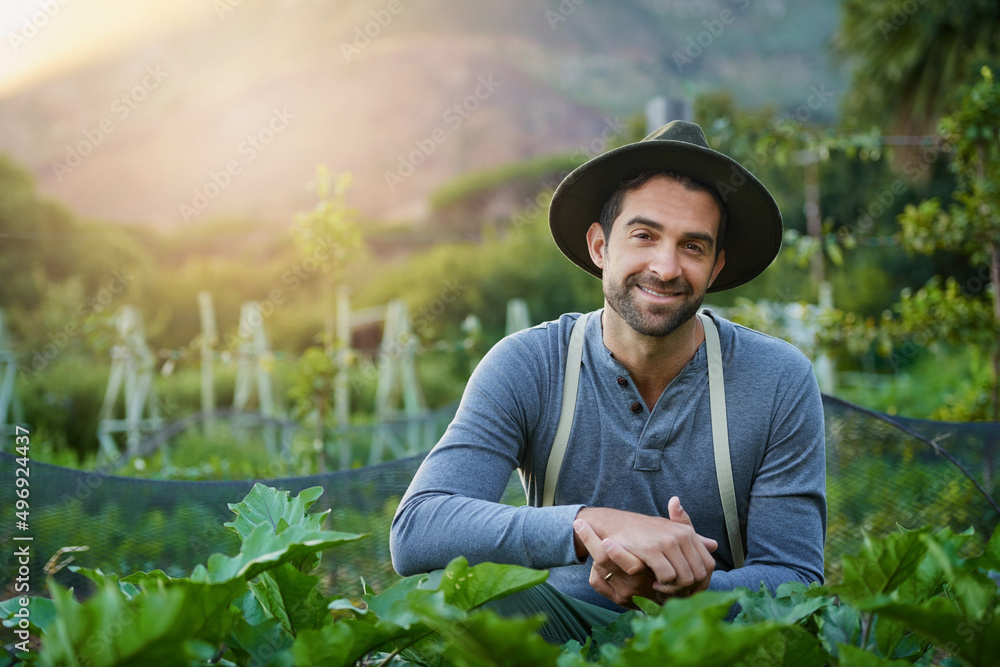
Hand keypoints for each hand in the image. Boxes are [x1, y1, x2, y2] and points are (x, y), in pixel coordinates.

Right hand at [573, 497, 716, 605]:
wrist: (614, 524)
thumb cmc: (643, 531)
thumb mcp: (669, 531)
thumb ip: (691, 539)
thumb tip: (713, 545)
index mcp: (687, 532)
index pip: (708, 564)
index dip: (702, 583)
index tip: (689, 591)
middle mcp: (681, 535)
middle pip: (699, 574)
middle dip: (688, 589)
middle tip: (674, 592)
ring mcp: (667, 541)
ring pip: (686, 578)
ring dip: (675, 589)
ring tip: (663, 587)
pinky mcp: (652, 549)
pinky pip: (668, 576)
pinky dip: (663, 585)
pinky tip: (653, 583)